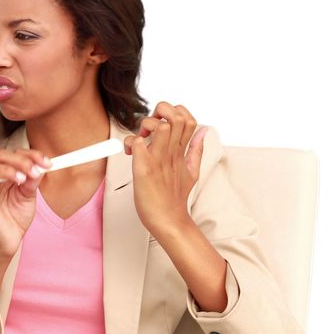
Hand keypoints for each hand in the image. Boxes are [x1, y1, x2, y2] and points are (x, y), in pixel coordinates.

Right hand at [0, 149, 49, 258]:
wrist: (11, 238)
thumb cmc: (17, 217)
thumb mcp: (30, 195)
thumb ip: (33, 180)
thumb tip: (40, 166)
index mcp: (9, 173)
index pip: (17, 155)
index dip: (32, 155)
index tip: (47, 163)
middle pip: (2, 156)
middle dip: (21, 161)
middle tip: (34, 171)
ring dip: (5, 169)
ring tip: (20, 179)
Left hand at [123, 102, 206, 237]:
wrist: (168, 221)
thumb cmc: (174, 197)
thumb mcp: (192, 170)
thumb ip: (196, 149)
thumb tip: (204, 131)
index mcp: (181, 151)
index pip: (187, 117)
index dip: (174, 112)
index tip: (162, 122)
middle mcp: (172, 153)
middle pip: (175, 116)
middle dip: (159, 112)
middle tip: (148, 127)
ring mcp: (159, 160)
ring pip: (158, 126)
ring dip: (145, 126)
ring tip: (139, 139)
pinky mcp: (144, 170)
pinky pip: (137, 145)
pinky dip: (132, 143)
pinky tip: (130, 152)